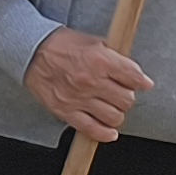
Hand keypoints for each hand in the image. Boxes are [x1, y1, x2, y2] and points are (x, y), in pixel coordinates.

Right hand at [24, 26, 153, 144]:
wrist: (31, 52)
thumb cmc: (60, 45)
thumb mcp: (92, 41)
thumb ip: (113, 56)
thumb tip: (132, 71)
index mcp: (99, 59)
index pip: (133, 76)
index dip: (142, 81)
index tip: (144, 84)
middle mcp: (91, 80)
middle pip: (126, 99)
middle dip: (127, 96)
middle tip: (122, 93)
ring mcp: (79, 98)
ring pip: (114, 117)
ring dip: (117, 113)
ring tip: (112, 108)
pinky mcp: (66, 111)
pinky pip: (92, 129)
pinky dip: (105, 133)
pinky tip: (110, 130)